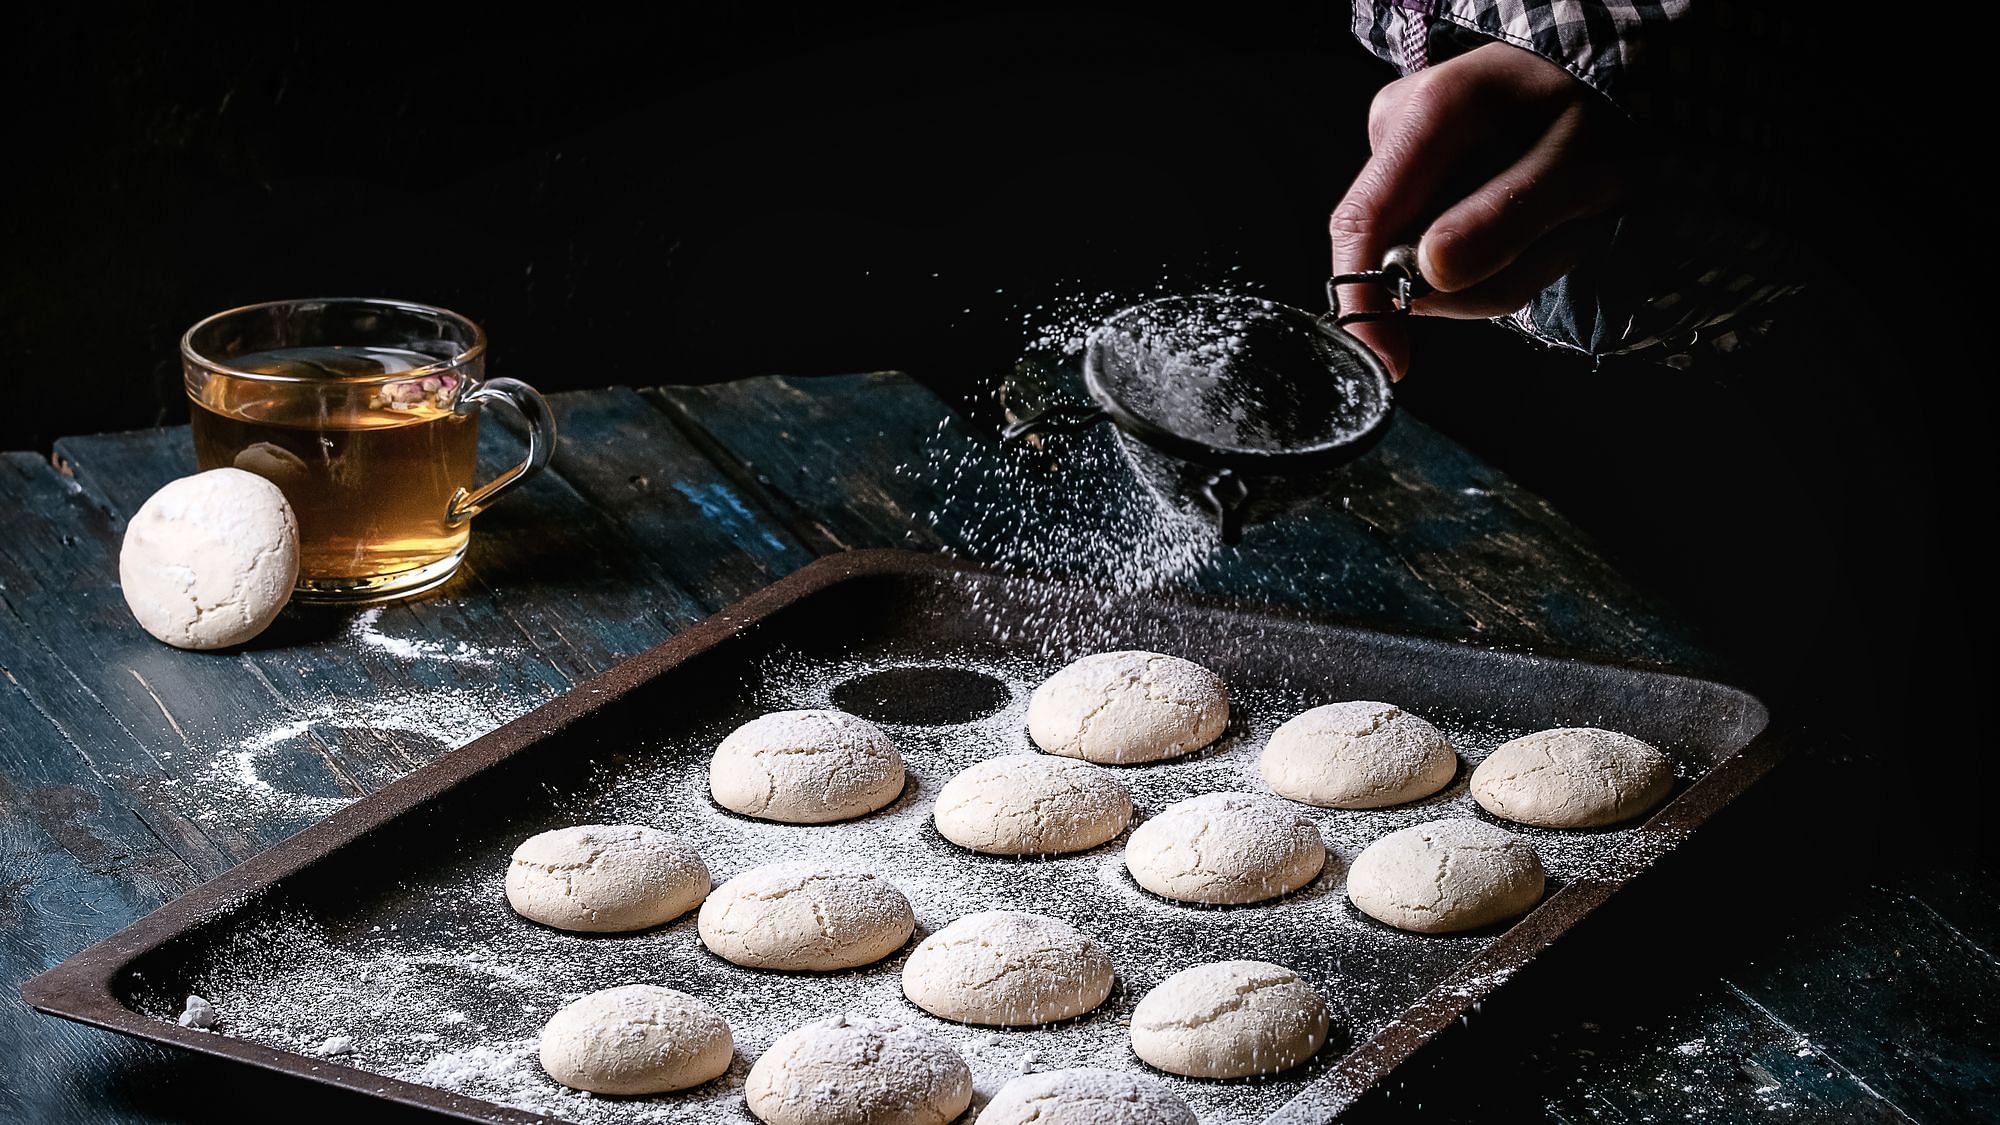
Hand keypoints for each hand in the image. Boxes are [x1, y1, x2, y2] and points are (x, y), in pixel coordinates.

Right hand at [1329, 43, 1630, 378]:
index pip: (1362, 222)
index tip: (1391, 361)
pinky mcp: (1413, 175)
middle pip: (1394, 250)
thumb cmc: (1597, 112)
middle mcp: (1397, 128)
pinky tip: (1532, 223)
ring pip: (1420, 259)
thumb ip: (1504, 220)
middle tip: (1553, 249)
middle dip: (1468, 282)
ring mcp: (1400, 151)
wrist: (1605, 76)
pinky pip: (1435, 247)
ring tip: (1557, 227)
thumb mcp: (1577, 168)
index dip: (1365, 300)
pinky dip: (1490, 256)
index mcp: (1430, 113)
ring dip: (1494, 270)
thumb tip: (1427, 275)